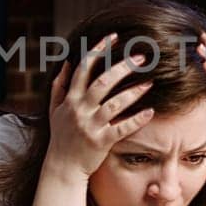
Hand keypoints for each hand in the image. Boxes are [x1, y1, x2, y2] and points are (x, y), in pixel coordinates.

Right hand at [43, 34, 154, 179]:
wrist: (62, 167)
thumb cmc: (61, 137)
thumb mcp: (55, 110)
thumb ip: (59, 86)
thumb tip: (67, 63)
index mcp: (70, 99)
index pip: (84, 68)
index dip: (98, 51)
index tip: (113, 37)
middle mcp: (80, 110)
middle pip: (102, 83)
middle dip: (122, 68)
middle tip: (141, 58)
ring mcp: (90, 126)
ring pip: (114, 104)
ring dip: (133, 92)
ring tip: (150, 82)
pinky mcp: (101, 142)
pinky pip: (121, 128)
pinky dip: (136, 120)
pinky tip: (150, 112)